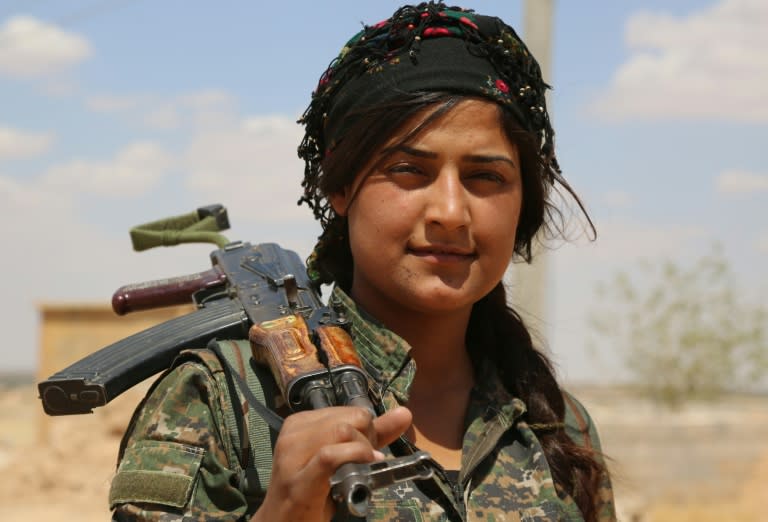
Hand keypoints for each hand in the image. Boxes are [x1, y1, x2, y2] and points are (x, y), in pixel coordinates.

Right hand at [250, 405, 411, 521]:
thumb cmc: (312, 490)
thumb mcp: (341, 457)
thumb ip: (372, 435)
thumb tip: (404, 414)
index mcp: (302, 423)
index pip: (351, 411)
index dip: (367, 430)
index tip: (365, 453)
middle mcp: (294, 433)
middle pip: (350, 418)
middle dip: (368, 440)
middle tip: (364, 463)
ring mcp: (292, 456)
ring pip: (342, 431)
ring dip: (361, 452)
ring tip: (358, 470)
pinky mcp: (298, 480)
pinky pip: (330, 456)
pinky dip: (352, 460)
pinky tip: (358, 472)